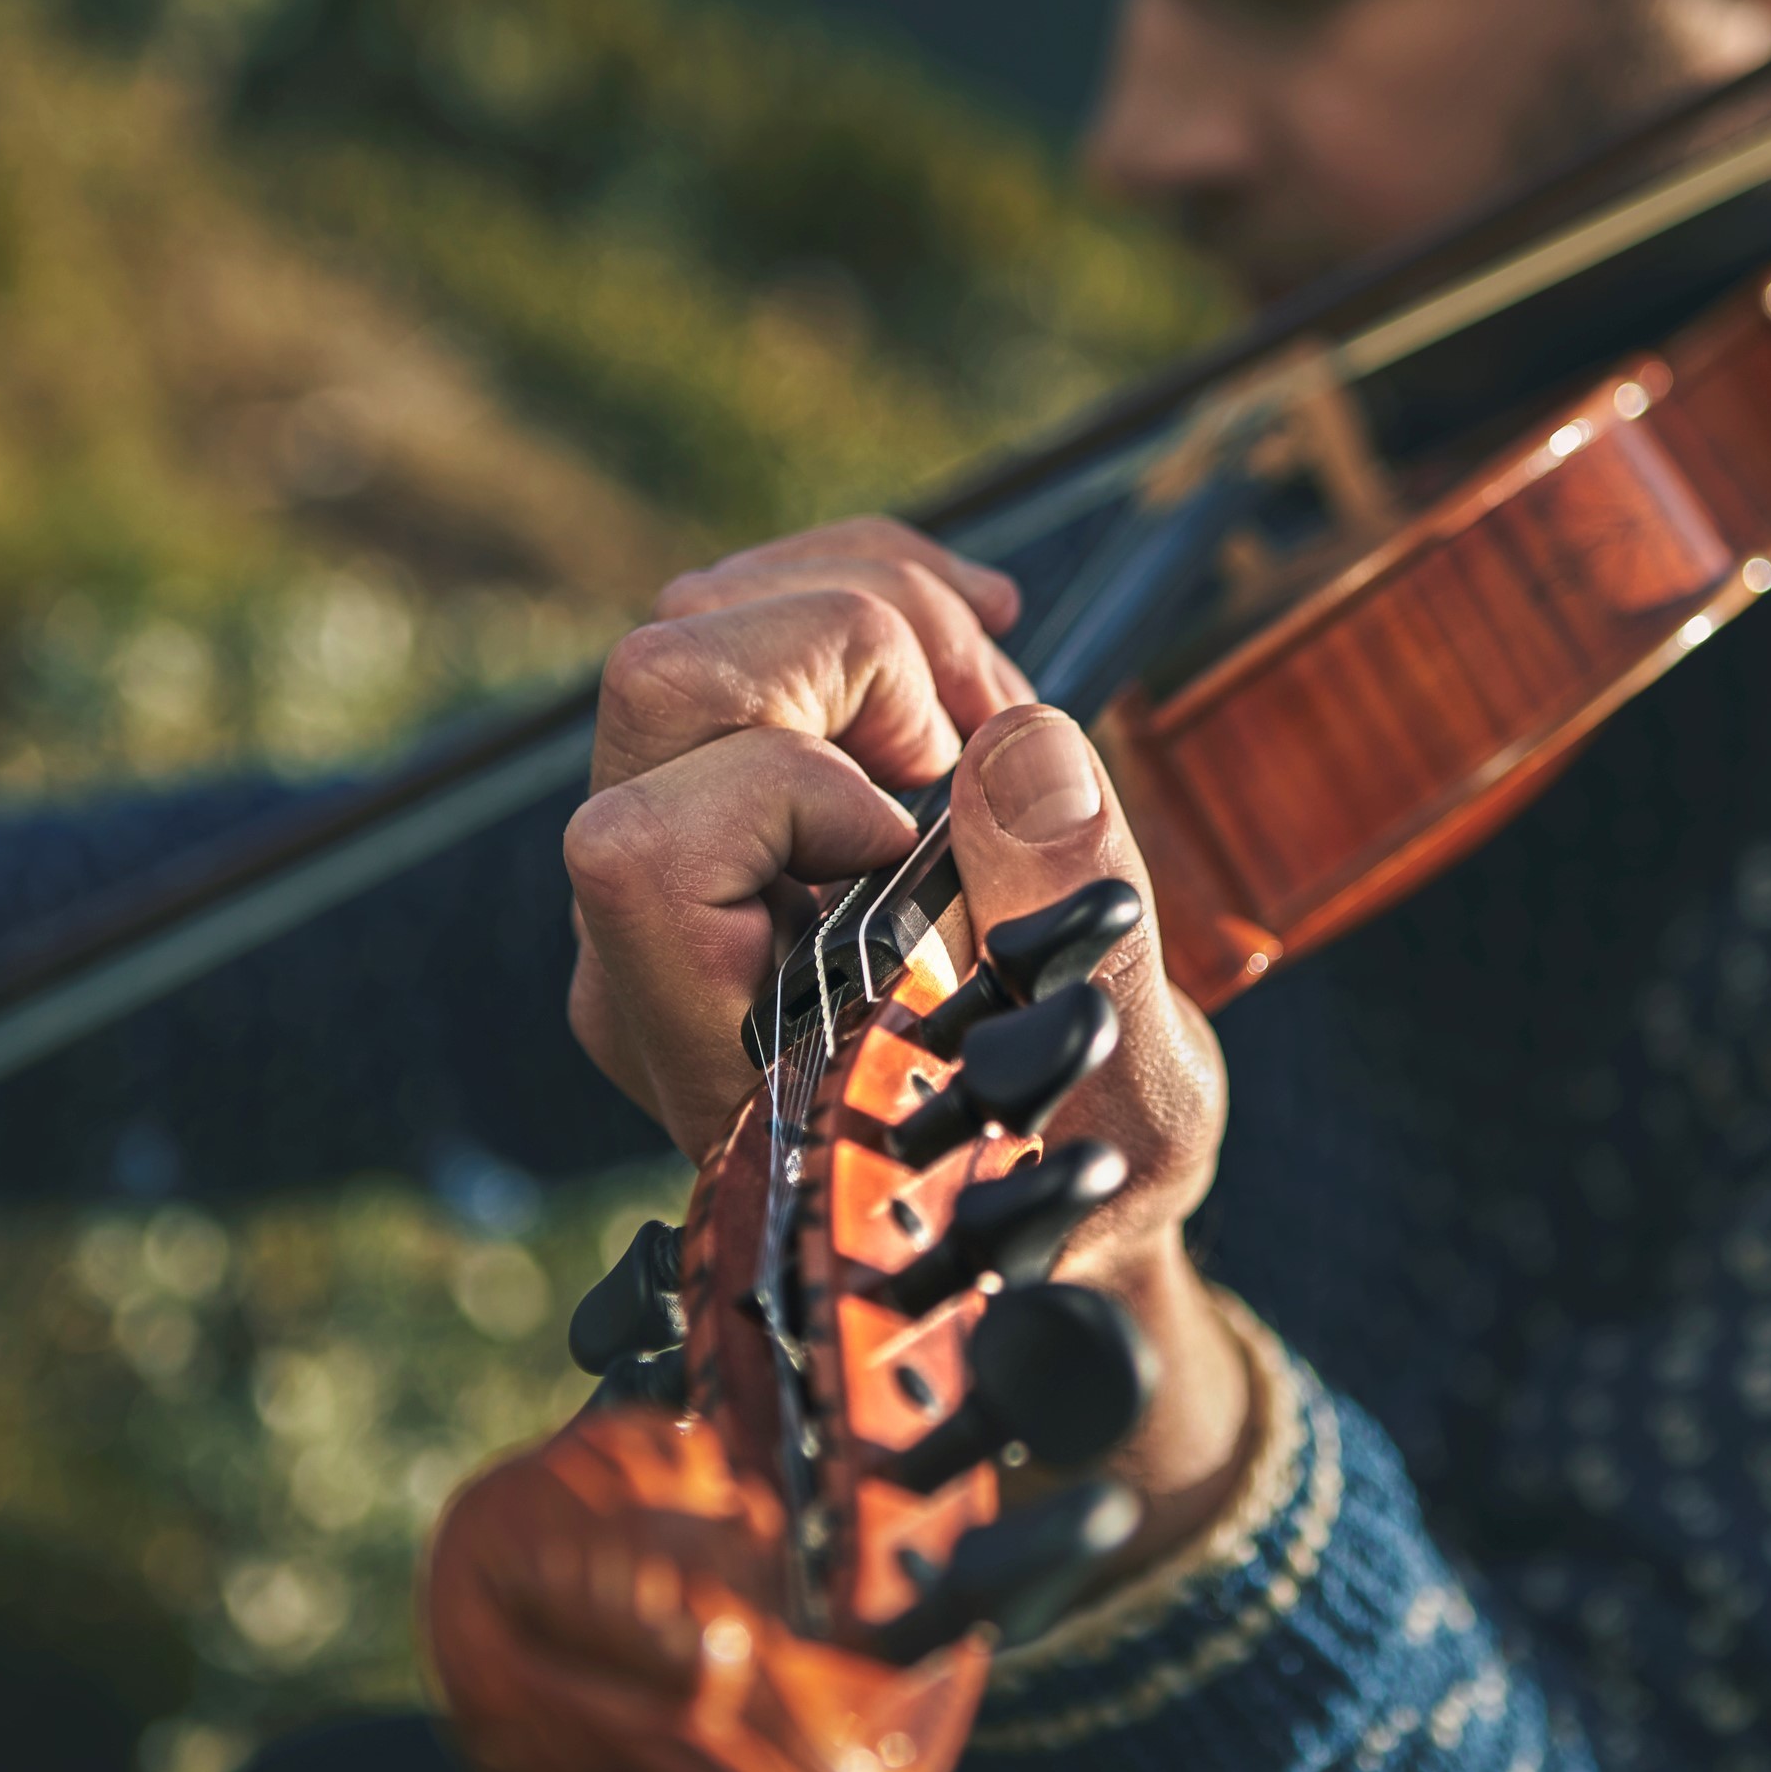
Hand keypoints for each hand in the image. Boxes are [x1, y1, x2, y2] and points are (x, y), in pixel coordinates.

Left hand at [562, 516, 1253, 1574]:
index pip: (644, 851)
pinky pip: (739, 616)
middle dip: (854, 651)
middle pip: (659, 687)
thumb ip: (1069, 922)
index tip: (923, 838)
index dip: (793, 791)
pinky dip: (868, 586)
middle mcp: (651, 944)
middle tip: (980, 732)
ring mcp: (676, 850)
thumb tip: (1018, 746)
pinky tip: (974, 641)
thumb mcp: (1126, 1086)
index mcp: (716, 1046)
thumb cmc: (1076, 1166)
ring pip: (692, 625)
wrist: (1044, 1186)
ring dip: (871, 610)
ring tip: (992, 702)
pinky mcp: (722, 782)